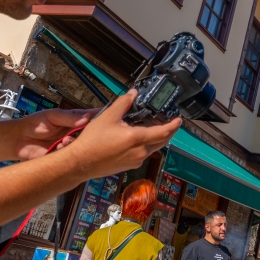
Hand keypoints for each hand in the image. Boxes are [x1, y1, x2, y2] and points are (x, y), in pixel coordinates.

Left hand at [13, 108, 96, 159]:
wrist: (19, 139)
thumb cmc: (34, 124)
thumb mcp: (52, 116)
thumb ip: (69, 117)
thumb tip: (87, 118)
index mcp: (74, 120)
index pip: (92, 118)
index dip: (101, 118)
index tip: (107, 120)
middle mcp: (74, 133)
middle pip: (91, 134)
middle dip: (89, 135)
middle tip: (83, 134)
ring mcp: (69, 145)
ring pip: (82, 147)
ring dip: (75, 143)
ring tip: (64, 141)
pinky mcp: (63, 157)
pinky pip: (72, 157)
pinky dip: (66, 152)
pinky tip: (58, 148)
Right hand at [58, 92, 180, 178]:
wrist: (80, 163)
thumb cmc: (92, 142)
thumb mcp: (107, 117)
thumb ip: (123, 103)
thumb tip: (133, 94)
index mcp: (136, 139)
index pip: (164, 132)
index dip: (173, 125)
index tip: (179, 119)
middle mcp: (140, 152)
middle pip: (161, 141)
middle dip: (168, 132)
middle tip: (169, 122)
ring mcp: (135, 160)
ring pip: (152, 148)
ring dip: (155, 138)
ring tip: (151, 127)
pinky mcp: (129, 165)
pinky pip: (142, 153)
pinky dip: (144, 144)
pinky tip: (135, 138)